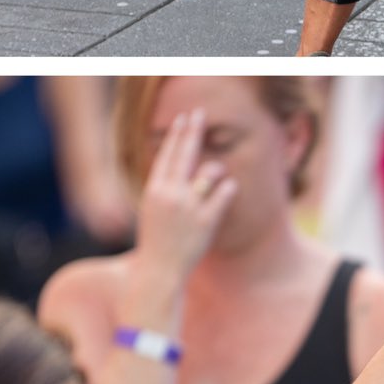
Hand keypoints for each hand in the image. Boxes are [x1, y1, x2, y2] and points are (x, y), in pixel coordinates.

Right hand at [129, 108, 237, 282]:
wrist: (159, 270)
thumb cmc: (157, 240)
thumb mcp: (153, 209)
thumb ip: (166, 188)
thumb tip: (181, 166)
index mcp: (155, 191)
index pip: (166, 156)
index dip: (176, 135)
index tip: (183, 118)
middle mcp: (171, 194)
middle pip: (185, 154)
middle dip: (193, 131)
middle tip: (199, 113)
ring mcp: (189, 207)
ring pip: (210, 172)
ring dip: (216, 170)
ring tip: (216, 175)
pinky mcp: (206, 220)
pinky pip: (225, 193)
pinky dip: (228, 189)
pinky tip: (229, 188)